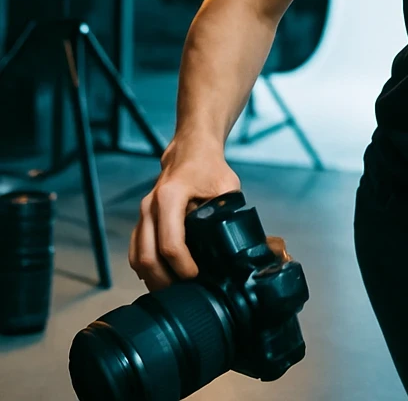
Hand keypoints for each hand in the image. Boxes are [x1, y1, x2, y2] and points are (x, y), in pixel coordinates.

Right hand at [129, 136, 240, 292]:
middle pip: (147, 257)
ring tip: (174, 292)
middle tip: (185, 293)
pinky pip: (135, 251)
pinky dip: (146, 269)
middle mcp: (150, 206)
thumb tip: (236, 244)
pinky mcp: (141, 220)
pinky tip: (162, 279)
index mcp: (170, 196)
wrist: (190, 150)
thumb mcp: (228, 185)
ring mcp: (142, 214)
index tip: (198, 277)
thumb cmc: (210, 167)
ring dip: (152, 279)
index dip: (183, 266)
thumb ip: (229, 211)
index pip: (171, 243)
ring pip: (137, 257)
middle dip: (164, 281)